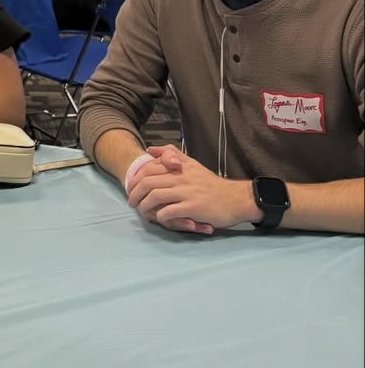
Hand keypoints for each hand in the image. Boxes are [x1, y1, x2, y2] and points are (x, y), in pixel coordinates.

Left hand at [127, 145, 256, 233]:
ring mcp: (187, 192)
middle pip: (148, 183)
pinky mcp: (194, 207)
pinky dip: (160, 216)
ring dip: (144, 206)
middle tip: (131, 202)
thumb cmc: (211, 184)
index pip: (149, 169)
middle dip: (135, 194)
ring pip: (155, 197)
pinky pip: (169, 212)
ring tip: (142, 212)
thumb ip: (172, 154)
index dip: (136, 179)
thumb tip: (150, 149)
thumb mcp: (192, 164)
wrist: (237, 199)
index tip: (131, 188)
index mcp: (180, 166)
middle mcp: (182, 177)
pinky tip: (160, 218)